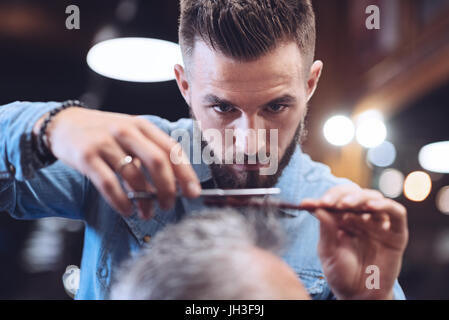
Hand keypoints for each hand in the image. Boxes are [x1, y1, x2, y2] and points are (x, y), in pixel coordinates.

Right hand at [33, 107, 200, 218]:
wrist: (63, 124)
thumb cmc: (103, 134)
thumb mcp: (130, 136)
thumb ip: (149, 155)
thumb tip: (171, 187)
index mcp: (142, 126)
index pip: (171, 149)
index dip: (186, 173)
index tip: (194, 192)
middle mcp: (126, 131)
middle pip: (158, 162)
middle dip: (168, 188)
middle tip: (169, 205)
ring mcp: (105, 142)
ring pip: (134, 175)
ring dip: (145, 200)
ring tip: (147, 213)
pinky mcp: (86, 156)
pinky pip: (108, 183)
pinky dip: (121, 201)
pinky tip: (127, 211)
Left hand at [301, 184, 407, 299]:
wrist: (360, 296)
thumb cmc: (342, 274)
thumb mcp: (328, 252)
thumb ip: (326, 230)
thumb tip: (318, 208)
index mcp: (342, 220)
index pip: (334, 200)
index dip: (323, 199)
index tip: (306, 204)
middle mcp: (360, 218)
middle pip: (353, 195)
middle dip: (339, 195)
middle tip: (328, 202)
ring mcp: (378, 224)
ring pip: (373, 198)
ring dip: (359, 198)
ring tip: (346, 205)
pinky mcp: (396, 233)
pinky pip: (396, 213)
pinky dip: (385, 205)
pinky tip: (371, 206)